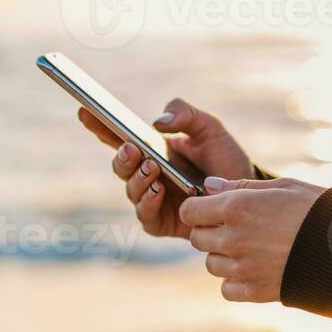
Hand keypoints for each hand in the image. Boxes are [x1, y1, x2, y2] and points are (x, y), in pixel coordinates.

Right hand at [80, 98, 257, 238]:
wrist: (246, 193)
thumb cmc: (225, 159)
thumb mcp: (209, 129)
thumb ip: (186, 115)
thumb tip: (158, 123)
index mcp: (152, 150)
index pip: (119, 137)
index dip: (98, 125)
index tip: (84, 109)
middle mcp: (147, 175)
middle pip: (120, 165)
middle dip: (123, 156)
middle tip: (133, 148)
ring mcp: (153, 199)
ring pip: (131, 190)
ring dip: (138, 178)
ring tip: (153, 168)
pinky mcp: (163, 222)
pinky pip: (146, 216)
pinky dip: (148, 203)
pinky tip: (158, 191)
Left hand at [177, 177, 326, 301]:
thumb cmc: (319, 209)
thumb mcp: (284, 186)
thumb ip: (242, 185)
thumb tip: (209, 185)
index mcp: (237, 207)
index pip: (190, 211)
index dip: (198, 208)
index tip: (211, 209)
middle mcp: (233, 239)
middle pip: (197, 238)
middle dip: (210, 231)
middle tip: (236, 227)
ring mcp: (243, 268)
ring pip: (211, 264)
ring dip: (223, 256)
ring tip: (250, 248)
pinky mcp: (256, 292)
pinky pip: (227, 288)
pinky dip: (234, 281)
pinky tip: (254, 269)